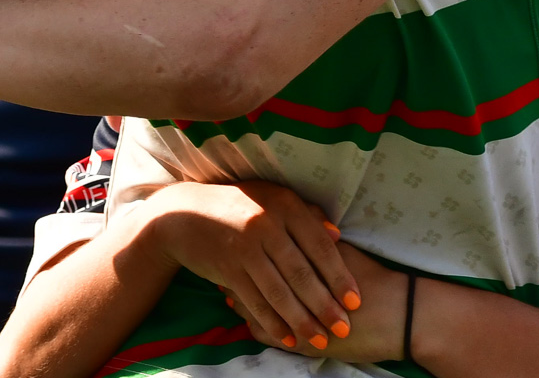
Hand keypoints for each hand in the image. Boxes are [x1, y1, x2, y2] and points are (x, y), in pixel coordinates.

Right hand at [140, 181, 360, 352]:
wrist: (183, 214)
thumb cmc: (237, 205)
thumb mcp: (271, 198)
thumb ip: (306, 214)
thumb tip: (337, 236)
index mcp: (283, 205)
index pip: (319, 246)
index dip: (339, 276)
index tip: (355, 301)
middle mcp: (265, 225)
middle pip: (302, 274)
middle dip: (325, 305)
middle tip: (343, 328)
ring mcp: (244, 249)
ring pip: (280, 292)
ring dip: (302, 320)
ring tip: (320, 340)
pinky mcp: (227, 269)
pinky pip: (256, 301)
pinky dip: (273, 323)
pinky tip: (289, 338)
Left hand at [227, 239, 408, 364]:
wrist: (400, 316)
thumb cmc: (373, 280)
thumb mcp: (345, 253)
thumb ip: (318, 237)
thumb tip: (299, 219)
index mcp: (306, 259)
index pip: (264, 251)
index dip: (245, 247)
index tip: (230, 241)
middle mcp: (297, 287)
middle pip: (255, 277)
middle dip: (235, 272)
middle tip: (219, 263)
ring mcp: (296, 316)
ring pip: (257, 307)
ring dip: (242, 299)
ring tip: (227, 293)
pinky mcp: (302, 341)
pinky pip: (268, 333)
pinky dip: (256, 324)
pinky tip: (247, 320)